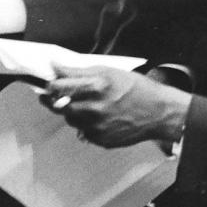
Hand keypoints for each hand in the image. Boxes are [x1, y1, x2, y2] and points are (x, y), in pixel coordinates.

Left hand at [42, 64, 190, 148]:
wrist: (158, 112)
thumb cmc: (134, 88)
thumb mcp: (108, 71)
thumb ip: (78, 71)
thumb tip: (55, 66)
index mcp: (96, 86)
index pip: (58, 87)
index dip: (50, 84)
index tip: (48, 82)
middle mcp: (95, 108)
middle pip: (59, 105)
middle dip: (54, 99)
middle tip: (53, 95)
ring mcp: (97, 126)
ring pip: (70, 119)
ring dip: (71, 111)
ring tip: (85, 104)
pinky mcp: (100, 140)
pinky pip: (82, 131)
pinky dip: (85, 124)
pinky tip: (98, 116)